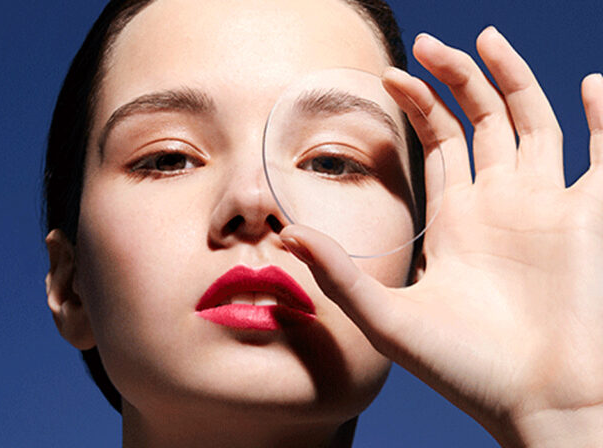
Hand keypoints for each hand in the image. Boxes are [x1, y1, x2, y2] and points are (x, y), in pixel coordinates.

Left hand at [281, 27, 602, 445]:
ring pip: (534, 122)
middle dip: (457, 80)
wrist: (539, 405)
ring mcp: (547, 207)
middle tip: (432, 44)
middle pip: (481, 122)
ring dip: (513, 80)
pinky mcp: (591, 218)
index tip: (388, 76)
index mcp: (456, 221)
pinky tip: (591, 85)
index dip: (418, 108)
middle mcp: (500, 206)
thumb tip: (283, 233)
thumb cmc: (467, 371)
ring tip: (487, 39)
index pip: (438, 146)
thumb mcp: (390, 318)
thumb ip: (339, 274)